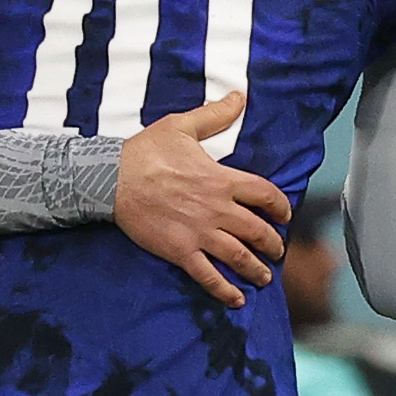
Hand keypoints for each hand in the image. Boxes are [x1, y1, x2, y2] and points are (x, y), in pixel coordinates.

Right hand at [115, 91, 291, 303]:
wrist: (112, 179)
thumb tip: (239, 97)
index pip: (265, 195)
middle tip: (276, 250)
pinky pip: (209, 276)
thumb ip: (215, 115)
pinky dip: (225, 290)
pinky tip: (236, 299)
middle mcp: (218, 209)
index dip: (280, 206)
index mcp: (222, 179)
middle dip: (273, 243)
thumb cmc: (146, 151)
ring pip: (239, 256)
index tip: (284, 214)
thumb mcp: (182, 126)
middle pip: (258, 231)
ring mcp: (200, 233)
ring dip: (256, 269)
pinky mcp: (181, 251)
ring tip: (264, 277)